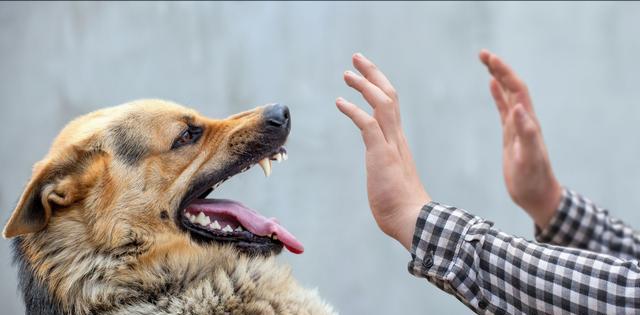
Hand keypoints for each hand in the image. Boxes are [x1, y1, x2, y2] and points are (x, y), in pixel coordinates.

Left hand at [336, 53, 429, 249]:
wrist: (413, 220)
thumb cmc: (401, 206)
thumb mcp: (390, 180)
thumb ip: (386, 169)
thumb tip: (382, 175)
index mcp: (398, 142)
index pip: (391, 105)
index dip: (379, 86)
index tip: (366, 74)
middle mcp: (397, 138)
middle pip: (389, 95)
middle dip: (373, 74)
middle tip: (357, 58)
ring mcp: (391, 145)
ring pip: (382, 103)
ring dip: (364, 85)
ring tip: (347, 73)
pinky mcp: (381, 155)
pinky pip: (368, 124)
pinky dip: (354, 110)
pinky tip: (340, 102)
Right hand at [479, 50, 562, 228]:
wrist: (536, 195)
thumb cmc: (533, 179)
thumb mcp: (529, 158)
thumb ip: (526, 133)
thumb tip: (518, 107)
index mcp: (528, 122)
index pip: (516, 89)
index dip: (504, 72)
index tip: (489, 59)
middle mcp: (524, 120)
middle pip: (512, 86)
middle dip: (499, 68)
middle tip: (482, 54)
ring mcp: (517, 126)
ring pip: (508, 94)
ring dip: (498, 77)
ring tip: (486, 62)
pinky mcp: (511, 134)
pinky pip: (503, 109)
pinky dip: (498, 95)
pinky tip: (491, 86)